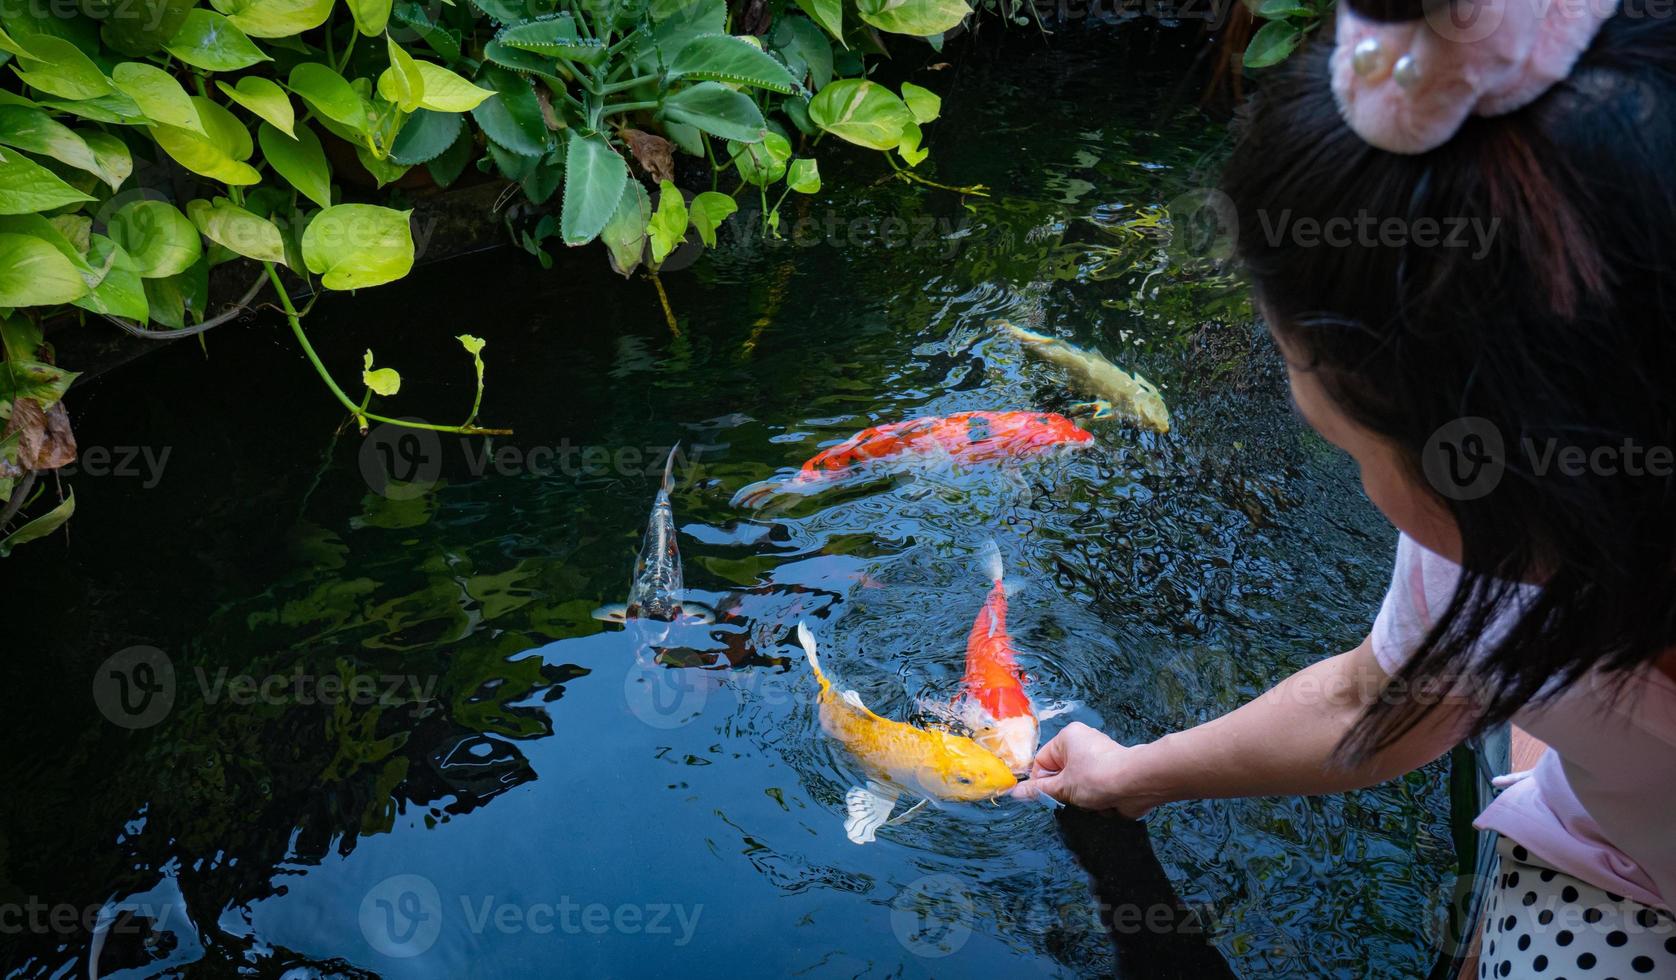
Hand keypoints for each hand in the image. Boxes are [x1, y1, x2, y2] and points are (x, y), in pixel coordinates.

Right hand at [1008, 722, 1162, 818]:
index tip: (1046, 796)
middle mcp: (1083, 743)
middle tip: (1071, 799)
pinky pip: (1094, 789)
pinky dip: (1097, 800)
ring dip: (1081, 799)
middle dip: (1065, 792)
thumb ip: (1038, 790)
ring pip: (1077, 785)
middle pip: (1060, 774)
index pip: (1041, 761)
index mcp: (1068, 737)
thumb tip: (1013, 792)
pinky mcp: (1112, 773)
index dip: (1041, 781)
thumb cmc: (1096, 778)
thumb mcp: (1063, 786)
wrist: (1137, 784)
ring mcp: (1098, 758)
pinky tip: (1104, 804)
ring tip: (1091, 802)